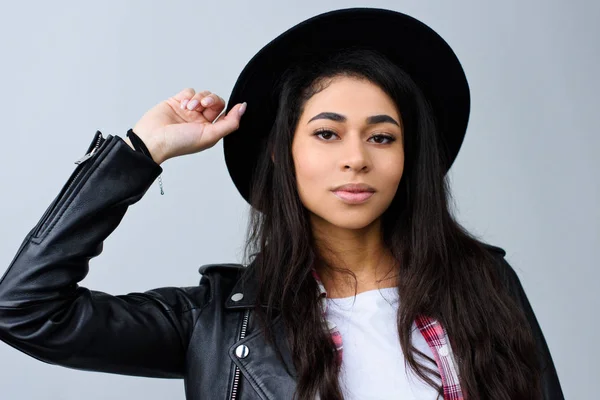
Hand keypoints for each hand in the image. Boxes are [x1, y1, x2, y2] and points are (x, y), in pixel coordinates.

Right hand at [129, 88, 246, 164]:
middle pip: (216, 101)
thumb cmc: (179, 143)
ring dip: (198, 98)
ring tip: (188, 108)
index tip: (238, 104)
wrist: (152, 139)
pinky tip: (182, 105)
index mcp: (210, 130)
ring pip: (203, 95)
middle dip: (212, 100)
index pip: (226, 115)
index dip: (232, 109)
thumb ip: (230, 123)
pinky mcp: (177, 102)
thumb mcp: (210, 136)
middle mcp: (200, 120)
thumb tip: (243, 108)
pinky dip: (188, 96)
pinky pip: (189, 91)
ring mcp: (189, 111)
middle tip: (204, 105)